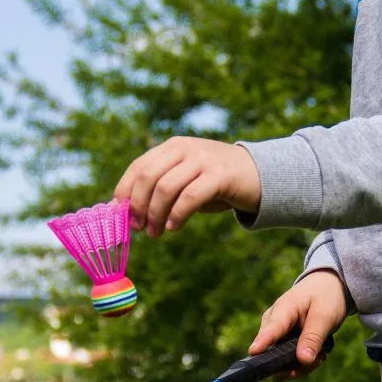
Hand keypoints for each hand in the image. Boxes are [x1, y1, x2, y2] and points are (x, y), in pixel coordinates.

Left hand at [114, 137, 260, 236]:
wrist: (259, 175)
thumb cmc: (215, 184)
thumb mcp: (185, 181)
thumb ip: (160, 190)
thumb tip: (131, 213)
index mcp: (171, 148)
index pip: (138, 167)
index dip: (126, 192)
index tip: (123, 217)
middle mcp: (185, 148)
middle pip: (148, 176)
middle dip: (139, 206)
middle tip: (139, 228)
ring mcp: (203, 159)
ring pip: (166, 187)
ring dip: (156, 214)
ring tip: (156, 233)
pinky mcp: (220, 175)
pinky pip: (190, 196)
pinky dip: (178, 214)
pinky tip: (173, 227)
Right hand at [250, 270, 346, 379]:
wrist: (325, 287)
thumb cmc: (325, 296)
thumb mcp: (325, 315)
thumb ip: (314, 337)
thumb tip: (303, 360)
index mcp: (283, 309)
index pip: (271, 328)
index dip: (262, 342)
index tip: (253, 353)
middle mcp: (271, 323)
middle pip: (273, 353)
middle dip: (296, 364)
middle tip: (320, 358)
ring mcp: (274, 335)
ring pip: (281, 362)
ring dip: (303, 365)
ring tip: (322, 353)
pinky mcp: (279, 343)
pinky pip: (287, 361)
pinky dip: (303, 362)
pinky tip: (317, 352)